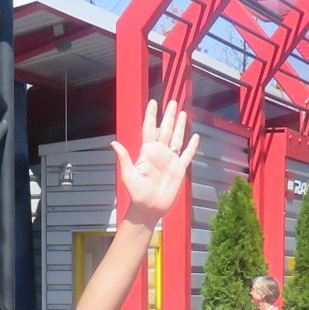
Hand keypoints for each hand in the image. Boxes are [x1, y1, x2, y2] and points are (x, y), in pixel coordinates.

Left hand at [113, 99, 198, 227]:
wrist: (149, 208)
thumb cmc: (136, 193)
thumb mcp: (128, 175)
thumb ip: (124, 158)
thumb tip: (113, 143)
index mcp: (147, 152)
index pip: (149, 129)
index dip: (151, 116)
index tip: (153, 102)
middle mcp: (159, 153)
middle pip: (166, 129)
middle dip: (169, 115)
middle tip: (172, 101)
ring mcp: (170, 160)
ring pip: (177, 138)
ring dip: (180, 125)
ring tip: (182, 112)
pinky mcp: (179, 169)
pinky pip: (187, 155)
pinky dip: (192, 146)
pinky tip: (195, 136)